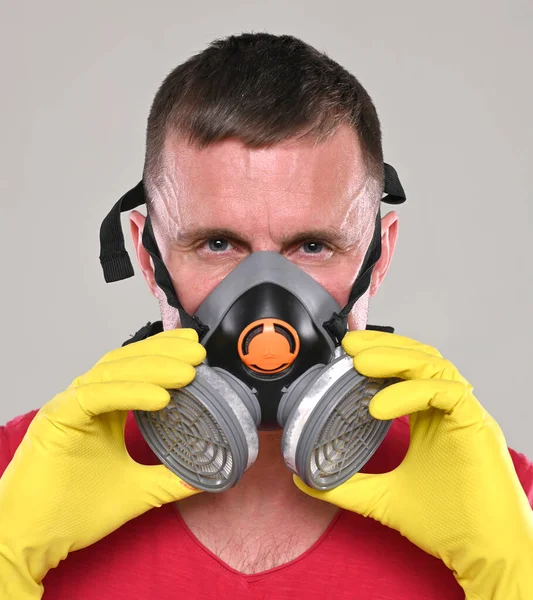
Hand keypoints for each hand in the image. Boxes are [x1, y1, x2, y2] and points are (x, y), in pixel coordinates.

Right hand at [0, 328, 205, 598]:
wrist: (32, 541)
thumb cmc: (74, 511)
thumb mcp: (138, 490)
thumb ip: (171, 478)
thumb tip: (210, 476)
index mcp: (104, 409)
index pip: (137, 369)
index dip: (165, 354)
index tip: (196, 350)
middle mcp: (87, 400)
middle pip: (128, 362)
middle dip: (165, 352)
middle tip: (199, 352)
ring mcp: (70, 406)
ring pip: (114, 373)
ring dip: (154, 368)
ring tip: (187, 371)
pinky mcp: (57, 418)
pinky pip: (96, 396)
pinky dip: (130, 393)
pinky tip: (161, 397)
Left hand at [294, 330, 532, 598]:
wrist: (482, 554)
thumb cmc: (446, 523)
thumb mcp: (382, 498)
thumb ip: (346, 485)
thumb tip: (303, 480)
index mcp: (429, 419)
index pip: (406, 371)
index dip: (379, 355)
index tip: (345, 352)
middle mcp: (447, 410)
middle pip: (419, 358)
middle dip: (384, 346)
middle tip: (350, 347)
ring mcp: (464, 416)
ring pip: (434, 366)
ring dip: (396, 359)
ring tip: (362, 364)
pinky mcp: (477, 426)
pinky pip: (447, 393)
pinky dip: (411, 392)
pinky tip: (380, 406)